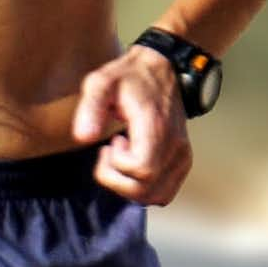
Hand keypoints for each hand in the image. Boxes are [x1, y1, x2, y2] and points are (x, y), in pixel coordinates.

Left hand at [72, 44, 191, 204]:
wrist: (165, 69)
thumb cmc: (130, 77)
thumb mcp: (102, 81)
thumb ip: (91, 107)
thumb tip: (84, 138)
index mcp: (157, 128)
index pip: (141, 171)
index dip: (117, 165)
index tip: (111, 142)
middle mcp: (176, 146)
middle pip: (145, 190)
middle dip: (117, 179)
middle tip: (112, 150)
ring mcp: (183, 156)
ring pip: (156, 197)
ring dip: (130, 186)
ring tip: (124, 156)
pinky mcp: (184, 162)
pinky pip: (164, 193)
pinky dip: (145, 189)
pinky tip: (134, 165)